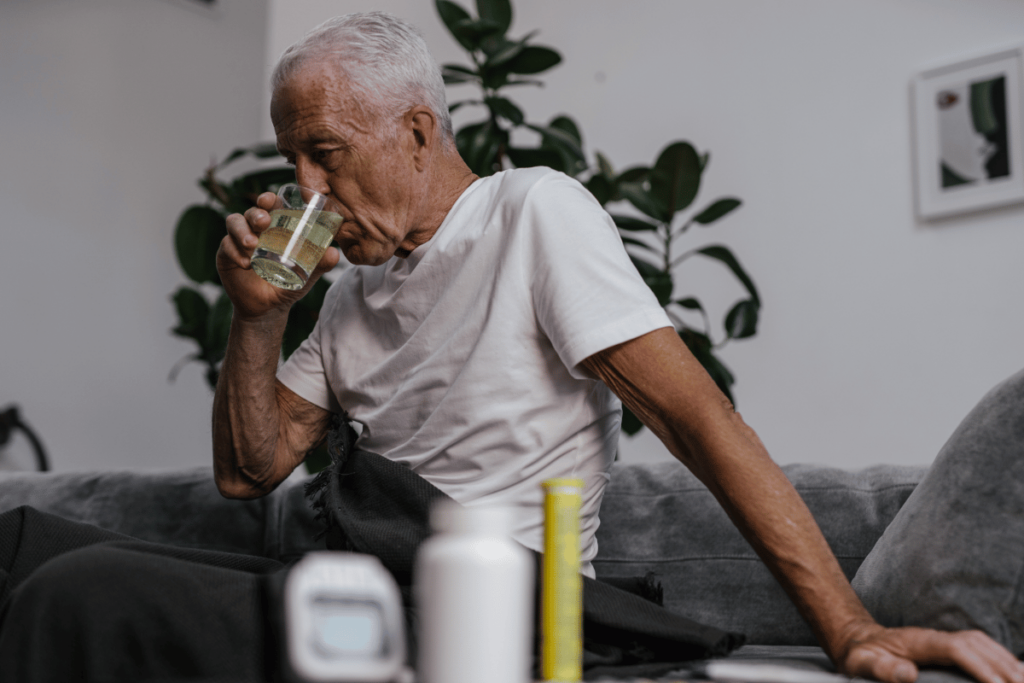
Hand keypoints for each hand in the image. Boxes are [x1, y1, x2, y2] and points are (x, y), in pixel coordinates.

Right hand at [217, 191, 341, 320]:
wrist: (268, 308)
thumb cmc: (288, 284)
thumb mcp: (306, 275)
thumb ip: (320, 264)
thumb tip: (334, 253)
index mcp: (275, 228)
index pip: (269, 206)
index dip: (268, 199)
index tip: (270, 200)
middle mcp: (256, 230)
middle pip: (250, 211)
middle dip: (255, 213)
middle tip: (263, 222)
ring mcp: (238, 241)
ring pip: (234, 223)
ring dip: (242, 231)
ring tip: (252, 245)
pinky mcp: (226, 254)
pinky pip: (226, 246)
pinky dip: (234, 252)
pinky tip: (245, 263)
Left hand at [839, 623, 1023, 682]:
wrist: (857, 639)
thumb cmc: (861, 655)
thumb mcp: (862, 664)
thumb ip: (883, 669)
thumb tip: (909, 673)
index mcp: (919, 641)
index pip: (958, 649)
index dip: (980, 666)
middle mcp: (934, 636)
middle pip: (976, 644)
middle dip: (1002, 665)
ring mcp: (941, 639)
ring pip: (982, 643)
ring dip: (1005, 660)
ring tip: (1023, 679)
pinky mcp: (945, 645)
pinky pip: (978, 646)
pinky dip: (998, 657)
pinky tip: (1010, 670)